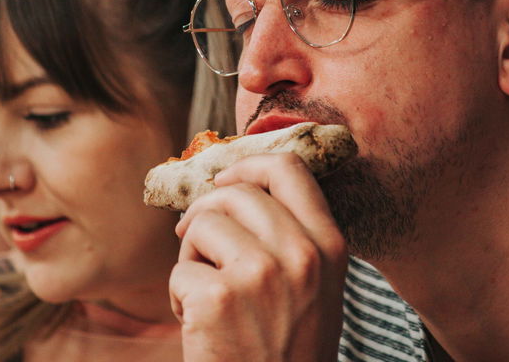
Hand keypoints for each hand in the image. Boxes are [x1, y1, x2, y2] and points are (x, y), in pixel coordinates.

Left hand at [169, 153, 347, 361]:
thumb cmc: (288, 347)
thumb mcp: (315, 286)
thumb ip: (292, 234)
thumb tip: (234, 185)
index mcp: (329, 246)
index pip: (289, 168)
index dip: (247, 165)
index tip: (224, 182)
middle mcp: (300, 254)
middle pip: (234, 192)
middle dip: (206, 215)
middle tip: (200, 247)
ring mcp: (260, 275)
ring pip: (201, 225)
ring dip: (192, 257)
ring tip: (209, 295)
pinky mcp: (218, 300)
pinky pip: (179, 271)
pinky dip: (179, 298)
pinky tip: (201, 326)